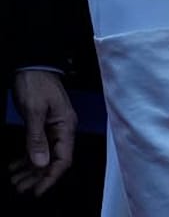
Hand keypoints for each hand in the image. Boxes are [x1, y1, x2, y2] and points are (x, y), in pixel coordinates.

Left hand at [7, 70, 75, 196]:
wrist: (33, 64)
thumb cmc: (36, 84)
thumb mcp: (34, 110)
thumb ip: (36, 138)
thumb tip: (40, 163)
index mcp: (65, 126)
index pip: (63, 158)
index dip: (51, 177)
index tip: (37, 191)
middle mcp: (62, 129)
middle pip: (54, 160)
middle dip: (37, 176)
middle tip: (19, 188)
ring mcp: (53, 127)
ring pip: (44, 155)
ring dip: (30, 169)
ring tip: (14, 181)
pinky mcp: (43, 125)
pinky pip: (37, 146)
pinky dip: (26, 158)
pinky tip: (15, 166)